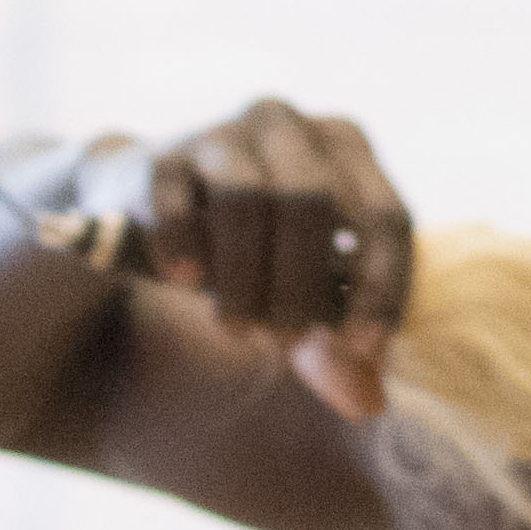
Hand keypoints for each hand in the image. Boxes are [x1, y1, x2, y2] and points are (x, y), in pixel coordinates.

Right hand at [116, 102, 418, 416]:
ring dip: (243, 279)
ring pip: (246, 201)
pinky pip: (176, 204)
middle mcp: (289, 124)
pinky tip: (186, 283)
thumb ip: (331, 344)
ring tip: (236, 327)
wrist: (144, 199)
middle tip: (284, 342)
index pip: (386, 214)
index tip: (360, 351)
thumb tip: (367, 406)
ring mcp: (224, 132)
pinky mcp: (163, 154)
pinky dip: (184, 251)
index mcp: (344, 145)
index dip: (380, 288)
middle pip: (314, 203)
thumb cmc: (244, 247)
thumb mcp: (296, 290)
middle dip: (302, 286)